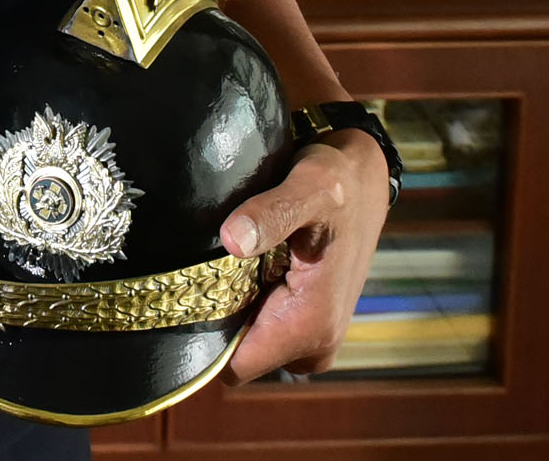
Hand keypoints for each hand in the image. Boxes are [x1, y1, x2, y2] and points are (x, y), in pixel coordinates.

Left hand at [220, 131, 389, 380]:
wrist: (362, 183)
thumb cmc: (337, 184)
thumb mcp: (307, 188)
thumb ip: (272, 214)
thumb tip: (232, 240)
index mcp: (310, 327)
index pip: (233, 366)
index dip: (203, 339)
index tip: (186, 294)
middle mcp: (314, 347)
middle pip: (237, 357)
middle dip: (215, 322)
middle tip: (206, 269)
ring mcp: (313, 342)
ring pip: (247, 344)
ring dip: (231, 311)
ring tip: (226, 265)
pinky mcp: (307, 329)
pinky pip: (260, 330)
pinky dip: (246, 305)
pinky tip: (243, 269)